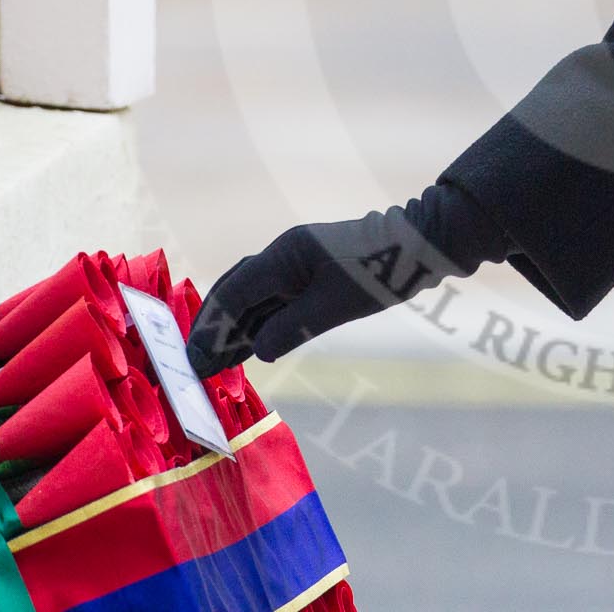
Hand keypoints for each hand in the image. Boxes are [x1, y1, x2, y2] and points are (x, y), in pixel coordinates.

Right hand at [185, 205, 456, 377]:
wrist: (419, 247)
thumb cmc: (379, 273)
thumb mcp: (333, 307)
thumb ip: (290, 328)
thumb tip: (257, 350)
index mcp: (284, 255)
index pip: (234, 293)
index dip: (212, 328)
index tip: (195, 360)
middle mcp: (283, 256)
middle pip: (237, 293)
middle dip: (215, 329)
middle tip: (196, 366)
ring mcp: (297, 264)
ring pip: (254, 298)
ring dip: (234, 329)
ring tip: (215, 364)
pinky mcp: (312, 275)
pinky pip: (275, 300)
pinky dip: (259, 323)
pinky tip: (250, 347)